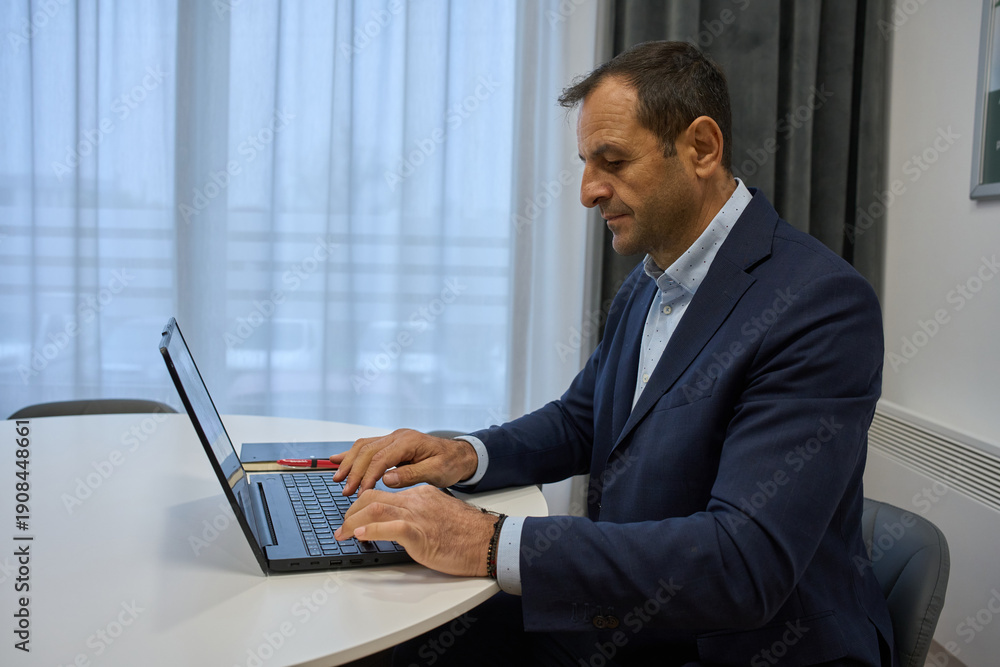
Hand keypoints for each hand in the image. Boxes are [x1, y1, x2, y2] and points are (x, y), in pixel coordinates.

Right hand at [331, 429, 477, 495]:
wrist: (458, 454)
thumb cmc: (449, 463)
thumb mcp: (436, 472)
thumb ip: (412, 475)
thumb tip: (387, 479)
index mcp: (408, 442)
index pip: (381, 459)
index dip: (368, 476)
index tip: (361, 493)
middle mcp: (398, 436)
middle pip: (368, 451)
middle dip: (354, 471)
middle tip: (346, 491)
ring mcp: (393, 438)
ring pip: (363, 446)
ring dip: (348, 462)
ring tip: (338, 479)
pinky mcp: (390, 443)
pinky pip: (366, 446)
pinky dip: (351, 454)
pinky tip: (337, 460)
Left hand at [334, 485, 495, 576]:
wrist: (488, 541)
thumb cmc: (468, 534)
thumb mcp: (439, 515)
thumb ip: (420, 514)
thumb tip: (400, 526)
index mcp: (421, 494)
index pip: (383, 493)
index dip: (362, 504)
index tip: (353, 516)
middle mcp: (416, 500)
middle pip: (372, 497)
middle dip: (351, 512)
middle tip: (342, 527)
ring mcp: (417, 514)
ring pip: (375, 508)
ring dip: (352, 522)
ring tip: (343, 534)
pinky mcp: (419, 532)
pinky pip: (390, 527)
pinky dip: (371, 530)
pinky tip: (360, 535)